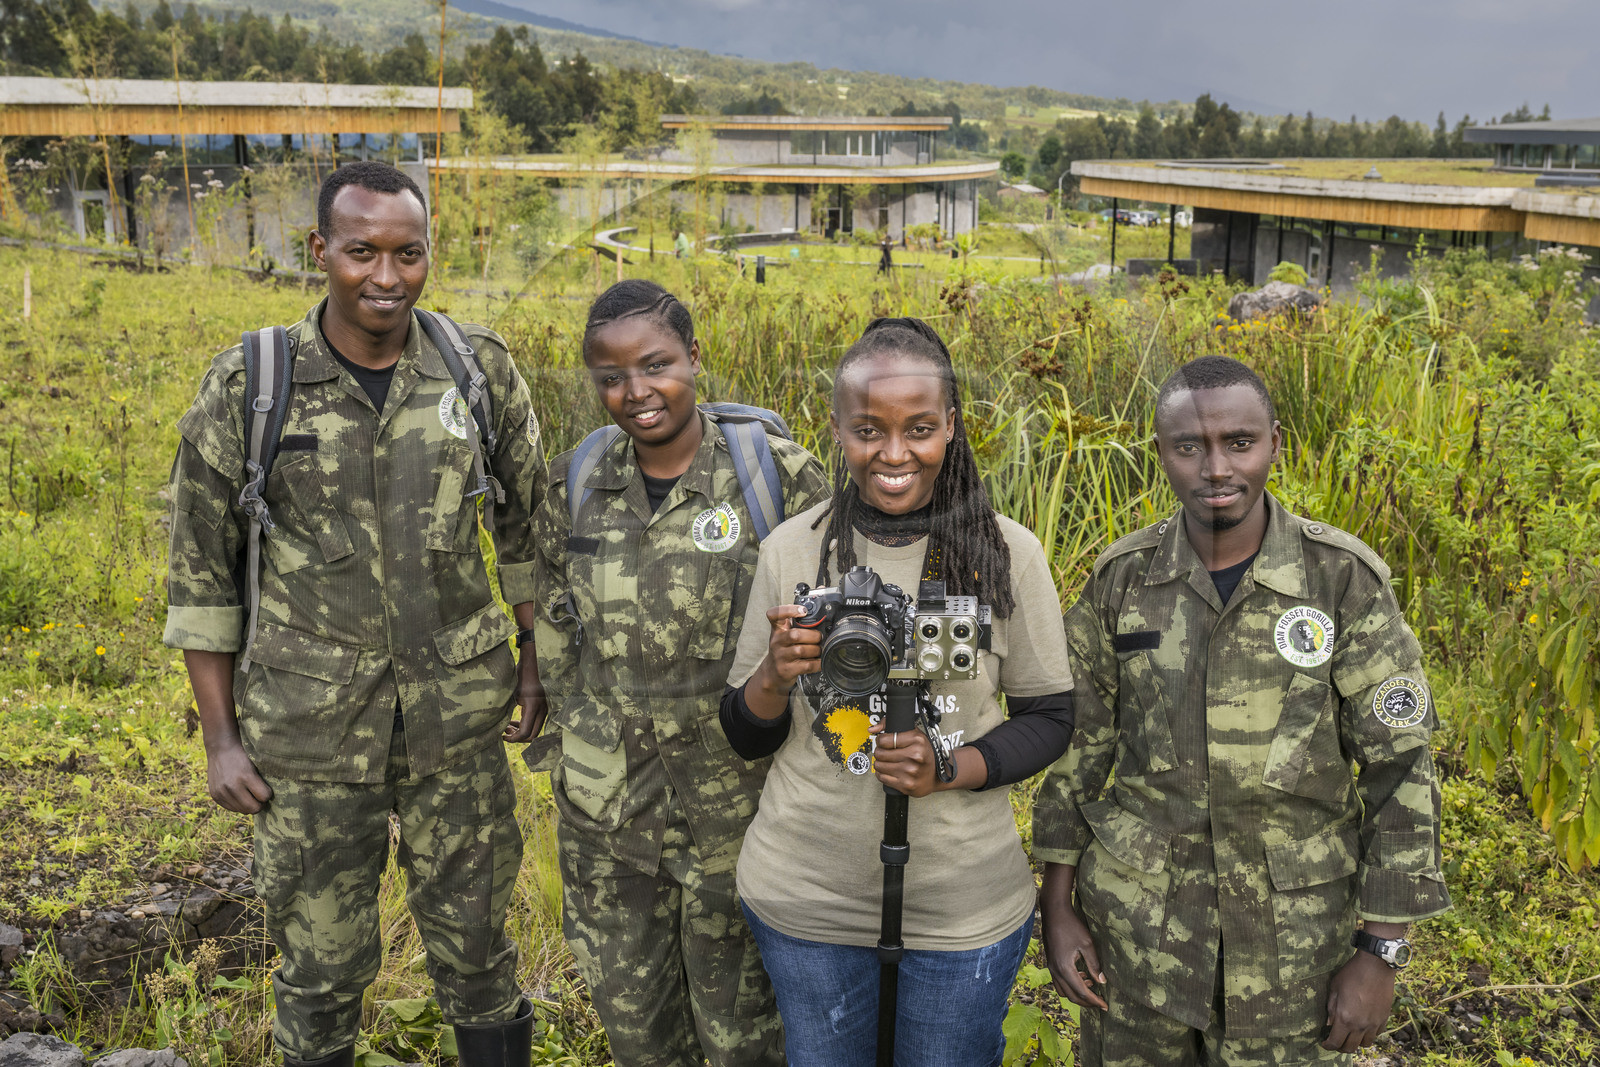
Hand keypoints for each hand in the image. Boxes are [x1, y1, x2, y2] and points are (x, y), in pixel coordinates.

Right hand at [205, 741, 272, 813]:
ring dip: (248, 805)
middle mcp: (232, 786)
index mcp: (245, 776)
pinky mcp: (215, 796)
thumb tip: (270, 799)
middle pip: (253, 808)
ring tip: (249, 795)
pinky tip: (239, 795)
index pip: (264, 797)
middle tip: (260, 796)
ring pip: (242, 811)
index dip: (268, 794)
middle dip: (260, 803)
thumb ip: (262, 780)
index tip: (266, 789)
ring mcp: (222, 792)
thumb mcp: (256, 764)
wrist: (220, 749)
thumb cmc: (243, 755)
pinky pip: (232, 809)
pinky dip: (238, 804)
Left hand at [504, 672, 546, 742]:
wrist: (531, 666)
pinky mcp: (543, 708)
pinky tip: (514, 722)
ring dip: (521, 732)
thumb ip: (507, 712)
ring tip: (507, 728)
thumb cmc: (518, 678)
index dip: (513, 738)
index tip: (502, 736)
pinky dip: (525, 726)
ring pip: (534, 730)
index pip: (525, 732)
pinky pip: (535, 724)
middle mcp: (542, 710)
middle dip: (518, 738)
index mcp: (533, 707)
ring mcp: (545, 709)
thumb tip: (502, 729)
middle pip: (532, 735)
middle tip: (505, 732)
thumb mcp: (510, 695)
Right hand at [762, 604, 822, 686]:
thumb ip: (796, 625)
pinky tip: (819, 662)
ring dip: (816, 650)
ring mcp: (780, 656)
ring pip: (801, 650)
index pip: (775, 614)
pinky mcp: (786, 670)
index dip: (788, 610)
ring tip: (818, 650)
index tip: (803, 611)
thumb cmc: (783, 650)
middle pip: (795, 635)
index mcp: (777, 629)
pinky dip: (817, 663)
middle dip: (813, 636)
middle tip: (819, 638)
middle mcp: (777, 641)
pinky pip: (807, 665)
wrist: (772, 673)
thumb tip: (820, 618)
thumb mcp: (784, 635)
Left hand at [869, 723, 937, 796]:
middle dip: (879, 752)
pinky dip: (882, 774)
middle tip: (885, 752)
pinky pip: (882, 778)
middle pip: (880, 753)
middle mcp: (914, 756)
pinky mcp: (905, 784)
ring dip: (880, 763)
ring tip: (888, 761)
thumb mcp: (915, 735)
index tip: (883, 742)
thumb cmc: (925, 754)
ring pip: (878, 766)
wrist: (938, 775)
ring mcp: (910, 772)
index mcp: (917, 741)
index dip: (880, 740)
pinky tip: (889, 771)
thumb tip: (873, 728)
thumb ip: (891, 725)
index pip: (884, 740)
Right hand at [1040, 863, 1107, 1010]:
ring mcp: (1051, 968)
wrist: (1053, 913)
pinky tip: (1082, 976)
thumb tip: (1102, 981)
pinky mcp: (1050, 963)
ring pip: (1063, 991)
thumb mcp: (1087, 944)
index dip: (1094, 1001)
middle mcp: (1056, 971)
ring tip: (1092, 987)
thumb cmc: (1071, 926)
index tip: (1106, 1006)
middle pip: (1071, 996)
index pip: (1082, 992)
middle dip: (1087, 1002)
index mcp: (1065, 968)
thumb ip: (1094, 964)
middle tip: (1100, 1002)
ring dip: (1077, 994)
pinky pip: (1059, 983)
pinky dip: (1070, 986)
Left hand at [1323, 949, 1396, 1051]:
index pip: (1336, 1042)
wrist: (1376, 966)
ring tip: (1350, 1035)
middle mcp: (1360, 1025)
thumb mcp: (1334, 988)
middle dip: (1341, 1047)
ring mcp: (1374, 1023)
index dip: (1328, 1046)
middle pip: (1350, 1048)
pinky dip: (1369, 1034)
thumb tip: (1330, 1023)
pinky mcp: (1384, 1018)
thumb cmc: (1351, 974)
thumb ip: (1331, 1008)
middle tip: (1336, 1041)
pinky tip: (1363, 1026)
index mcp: (1345, 1018)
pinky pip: (1376, 1034)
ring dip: (1356, 1042)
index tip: (1324, 1043)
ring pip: (1365, 1044)